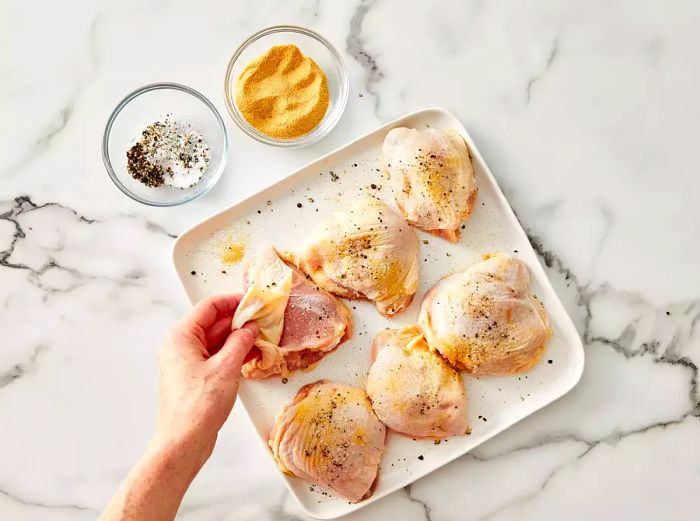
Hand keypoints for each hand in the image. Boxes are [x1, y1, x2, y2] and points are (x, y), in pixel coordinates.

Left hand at [153, 294, 257, 465]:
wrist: (184, 442)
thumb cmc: (197, 407)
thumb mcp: (226, 367)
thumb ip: (240, 342)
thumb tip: (250, 328)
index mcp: (181, 337)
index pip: (209, 307)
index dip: (233, 302)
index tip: (253, 302)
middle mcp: (180, 346)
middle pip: (213, 323)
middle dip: (239, 322)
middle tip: (263, 322)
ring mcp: (186, 362)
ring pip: (216, 341)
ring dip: (238, 339)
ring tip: (262, 339)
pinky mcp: (194, 377)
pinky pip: (215, 357)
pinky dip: (233, 354)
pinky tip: (251, 355)